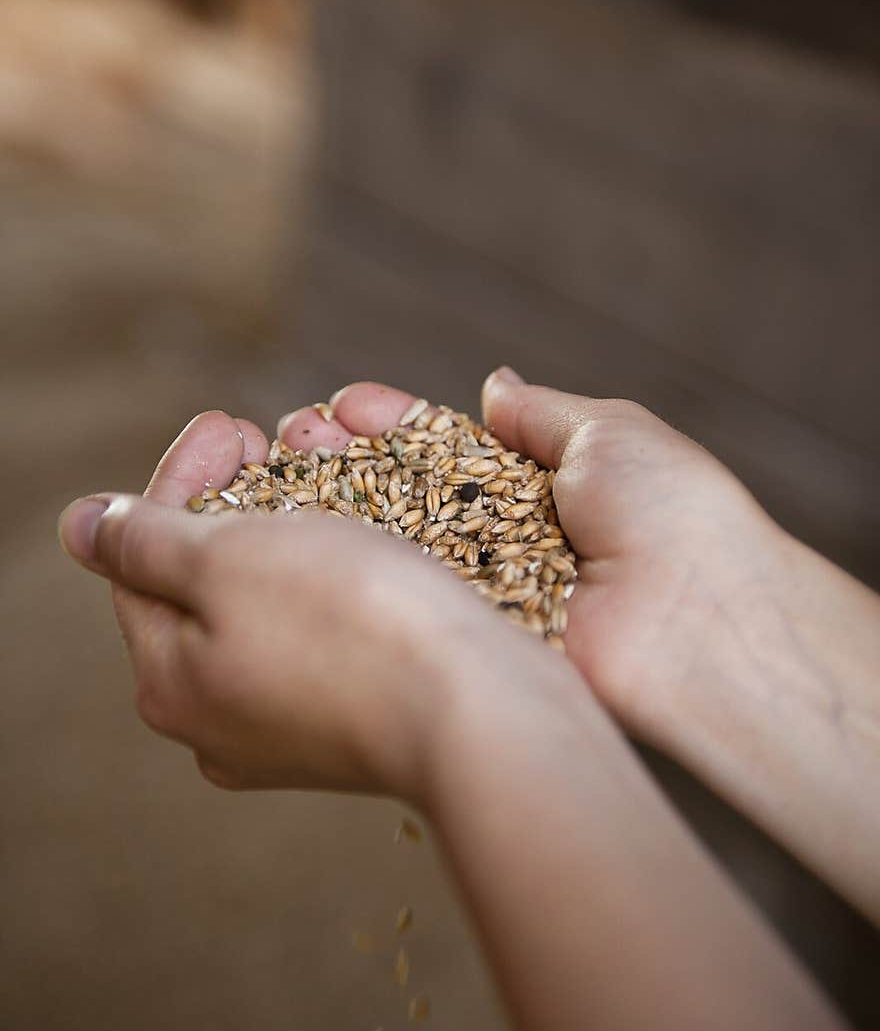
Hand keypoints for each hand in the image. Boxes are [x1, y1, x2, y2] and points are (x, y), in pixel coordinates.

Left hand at [57, 411, 550, 798]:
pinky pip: (326, 631)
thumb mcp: (229, 559)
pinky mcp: (358, 724)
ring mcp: (291, 730)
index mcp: (169, 681)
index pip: (141, 559)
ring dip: (290, 527)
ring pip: (272, 605)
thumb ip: (144, 541)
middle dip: (239, 497)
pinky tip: (369, 537)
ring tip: (329, 474)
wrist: (482, 710)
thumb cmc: (354, 624)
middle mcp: (220, 719)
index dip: (179, 477)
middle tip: (272, 440)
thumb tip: (80, 527)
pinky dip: (336, 574)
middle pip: (207, 584)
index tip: (229, 422)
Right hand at [277, 376, 765, 748]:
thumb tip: (494, 387)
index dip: (390, 425)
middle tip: (290, 436)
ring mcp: (483, 597)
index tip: (342, 404)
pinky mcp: (474, 644)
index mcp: (536, 486)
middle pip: (404, 497)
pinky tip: (307, 544)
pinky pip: (408, 605)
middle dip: (344, 463)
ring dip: (335, 513)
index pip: (443, 447)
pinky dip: (358, 574)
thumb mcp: (610, 432)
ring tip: (279, 472)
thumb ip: (542, 414)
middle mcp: (502, 541)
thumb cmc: (671, 513)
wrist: (705, 620)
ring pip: (393, 549)